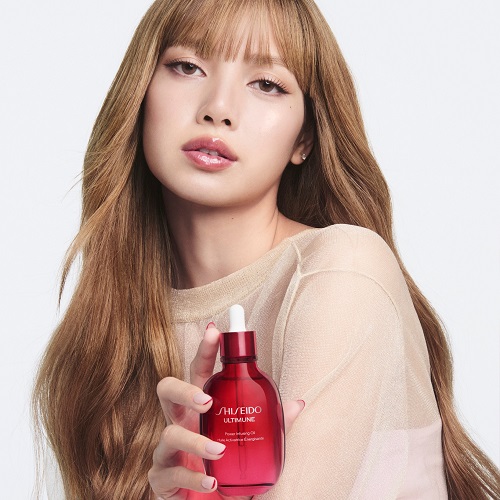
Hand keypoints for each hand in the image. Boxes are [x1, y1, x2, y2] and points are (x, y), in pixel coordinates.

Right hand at [148, 325, 303, 499]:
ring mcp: (169, 449)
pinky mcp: (163, 478)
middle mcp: (183, 422)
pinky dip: (192, 478)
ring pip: (167, 434)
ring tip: (218, 450)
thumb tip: (298, 403)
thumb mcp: (256, 443)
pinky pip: (170, 473)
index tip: (215, 330)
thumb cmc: (234, 469)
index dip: (205, 350)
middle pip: (167, 390)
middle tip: (206, 400)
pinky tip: (211, 482)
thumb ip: (272, 423)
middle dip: (183, 389)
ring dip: (194, 441)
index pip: (200, 371)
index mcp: (203, 407)